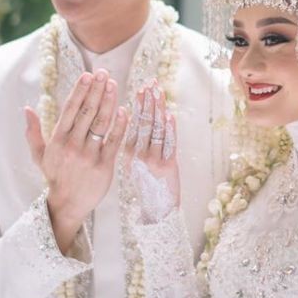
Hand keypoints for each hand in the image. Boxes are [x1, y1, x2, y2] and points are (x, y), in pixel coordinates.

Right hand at [24, 69, 128, 253]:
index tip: (88, 75)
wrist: (67, 205)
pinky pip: (114, 142)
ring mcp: (89, 156)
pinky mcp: (104, 166)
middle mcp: (73, 146)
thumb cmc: (55, 176)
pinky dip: (120, 126)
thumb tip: (27, 109)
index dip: (80, 91)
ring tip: (114, 85)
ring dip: (109, 102)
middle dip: (96, 90)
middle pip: (87, 112)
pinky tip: (124, 110)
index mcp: (58, 140)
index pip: (70, 110)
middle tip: (104, 73)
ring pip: (101, 124)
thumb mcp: (40, 155)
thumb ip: (33, 132)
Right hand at [124, 80, 179, 222]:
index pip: (134, 123)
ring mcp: (153, 161)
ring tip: (160, 91)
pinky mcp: (167, 167)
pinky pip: (168, 144)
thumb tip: (141, 120)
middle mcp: (138, 156)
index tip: (141, 88)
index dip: (139, 105)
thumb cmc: (146, 189)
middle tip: (151, 83)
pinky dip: (169, 129)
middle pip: (144, 123)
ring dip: (158, 109)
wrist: (156, 214)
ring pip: (155, 130)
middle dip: (148, 101)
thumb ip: (136, 146)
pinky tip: (169, 115)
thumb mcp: (134, 167)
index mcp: (128, 154)